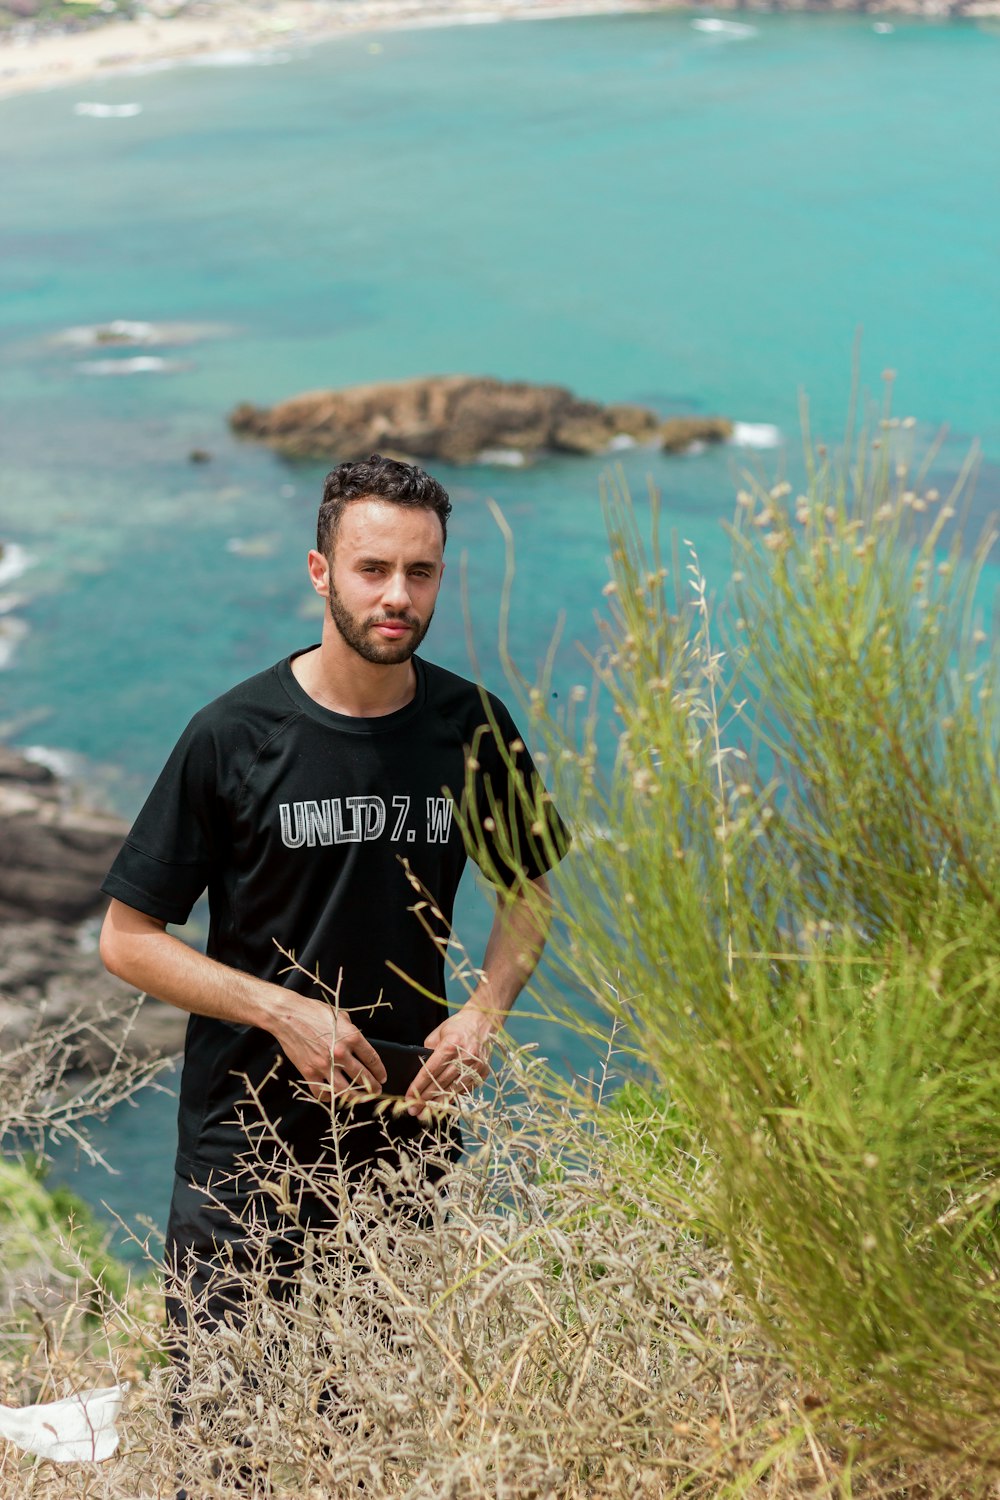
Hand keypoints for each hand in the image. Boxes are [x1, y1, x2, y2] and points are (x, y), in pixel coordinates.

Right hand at [272, 994, 386, 1103]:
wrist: (287, 1016)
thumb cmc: (313, 1011)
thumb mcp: (339, 1015)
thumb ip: (351, 1030)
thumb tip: (357, 1042)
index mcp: (351, 1037)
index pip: (372, 1059)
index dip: (380, 1070)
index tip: (382, 1076)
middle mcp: (340, 1053)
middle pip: (363, 1077)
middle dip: (373, 1086)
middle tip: (377, 1090)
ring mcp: (324, 1065)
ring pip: (345, 1090)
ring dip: (356, 1097)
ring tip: (361, 1098)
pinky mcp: (309, 1072)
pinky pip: (321, 1092)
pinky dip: (328, 1097)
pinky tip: (333, 1096)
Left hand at [405, 1005, 494, 1117]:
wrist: (484, 1020)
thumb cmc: (458, 1025)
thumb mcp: (438, 1033)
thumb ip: (429, 1051)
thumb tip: (420, 1070)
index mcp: (450, 1045)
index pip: (429, 1071)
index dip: (417, 1086)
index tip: (408, 1097)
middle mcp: (463, 1057)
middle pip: (440, 1084)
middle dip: (424, 1099)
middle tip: (413, 1110)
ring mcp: (475, 1066)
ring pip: (453, 1090)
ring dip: (438, 1102)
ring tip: (426, 1111)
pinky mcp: (482, 1072)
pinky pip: (465, 1088)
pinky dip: (453, 1096)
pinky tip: (443, 1102)